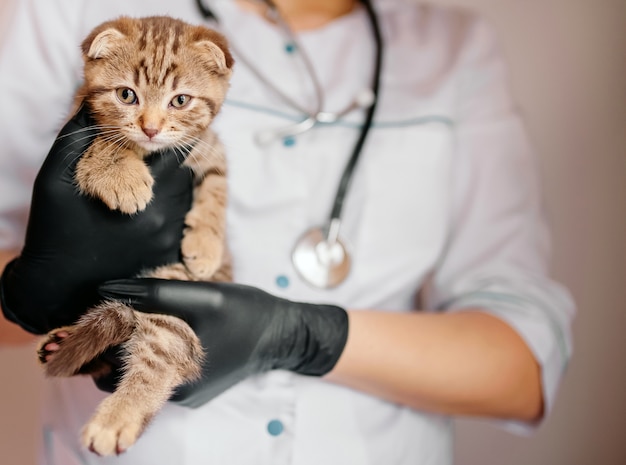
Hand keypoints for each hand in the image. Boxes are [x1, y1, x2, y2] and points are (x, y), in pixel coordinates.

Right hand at [0, 105, 193, 333]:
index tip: (145, 140)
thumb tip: (90, 102)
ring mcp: (169, 236)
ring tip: (145, 185)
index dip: (156, 140)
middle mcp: (162, 214)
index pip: (166, 151)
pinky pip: (184, 220)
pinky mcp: (170, 253)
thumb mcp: (56, 178)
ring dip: (171, 184)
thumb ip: (75, 137)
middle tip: (146, 161)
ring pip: (185, 194)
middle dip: (164, 161)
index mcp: (138, 190)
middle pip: (180, 171)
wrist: (61, 286)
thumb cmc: (55, 229)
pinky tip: (147, 211)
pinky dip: (172, 209)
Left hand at [98, 278, 348, 407]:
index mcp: (172, 374)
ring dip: (138, 351)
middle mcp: (175, 393)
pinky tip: (170, 333)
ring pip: (143, 375)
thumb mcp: (202, 296)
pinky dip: (158, 357)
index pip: (109, 371)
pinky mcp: (196, 391)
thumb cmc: (245, 313)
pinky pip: (163, 376)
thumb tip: (110, 288)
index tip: (101, 320)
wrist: (283, 334)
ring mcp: (187, 395)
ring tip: (147, 321)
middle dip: (116, 347)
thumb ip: (155, 293)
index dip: (98, 343)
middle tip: (124, 316)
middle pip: (123, 375)